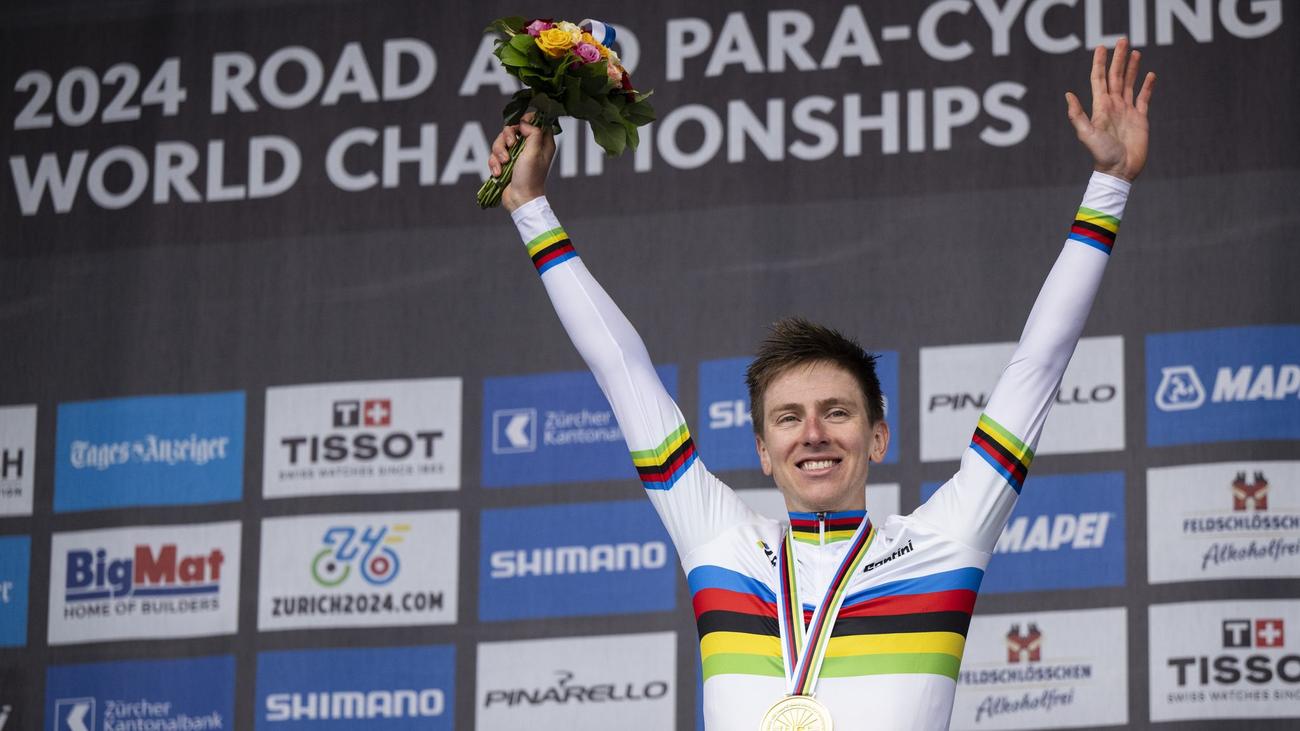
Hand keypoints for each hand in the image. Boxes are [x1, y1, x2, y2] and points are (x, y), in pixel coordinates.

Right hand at [490, 113, 555, 212]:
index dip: (525, 120)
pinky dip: (494, 163)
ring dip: (498, 152)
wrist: (520, 199)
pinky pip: (495, 155)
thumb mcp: (534, 152)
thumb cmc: (530, 177)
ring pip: (501, 141)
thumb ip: (533, 133)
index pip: (535, 120)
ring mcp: (517, 154)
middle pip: (513, 128)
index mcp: (542, 142)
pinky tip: (499, 173)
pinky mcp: (506, 163)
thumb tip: (524, 122)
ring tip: (504, 164)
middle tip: (510, 146)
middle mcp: (530, 146)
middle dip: (506, 136)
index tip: (519, 127)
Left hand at [1065, 39, 1155, 181]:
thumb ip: (1077, 115)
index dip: (1100, 63)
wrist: (1119, 170)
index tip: (1101, 47)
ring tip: (1135, 52)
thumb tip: (1068, 94)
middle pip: (1115, 77)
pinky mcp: (1140, 119)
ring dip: (1131, 68)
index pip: (1099, 80)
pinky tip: (1150, 75)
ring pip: (1129, 84)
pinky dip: (1147, 86)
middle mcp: (1113, 106)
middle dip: (1119, 58)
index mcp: (1100, 107)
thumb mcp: (1086, 134)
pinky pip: (1144, 98)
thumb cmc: (1101, 155)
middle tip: (1123, 40)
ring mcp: (1127, 111)